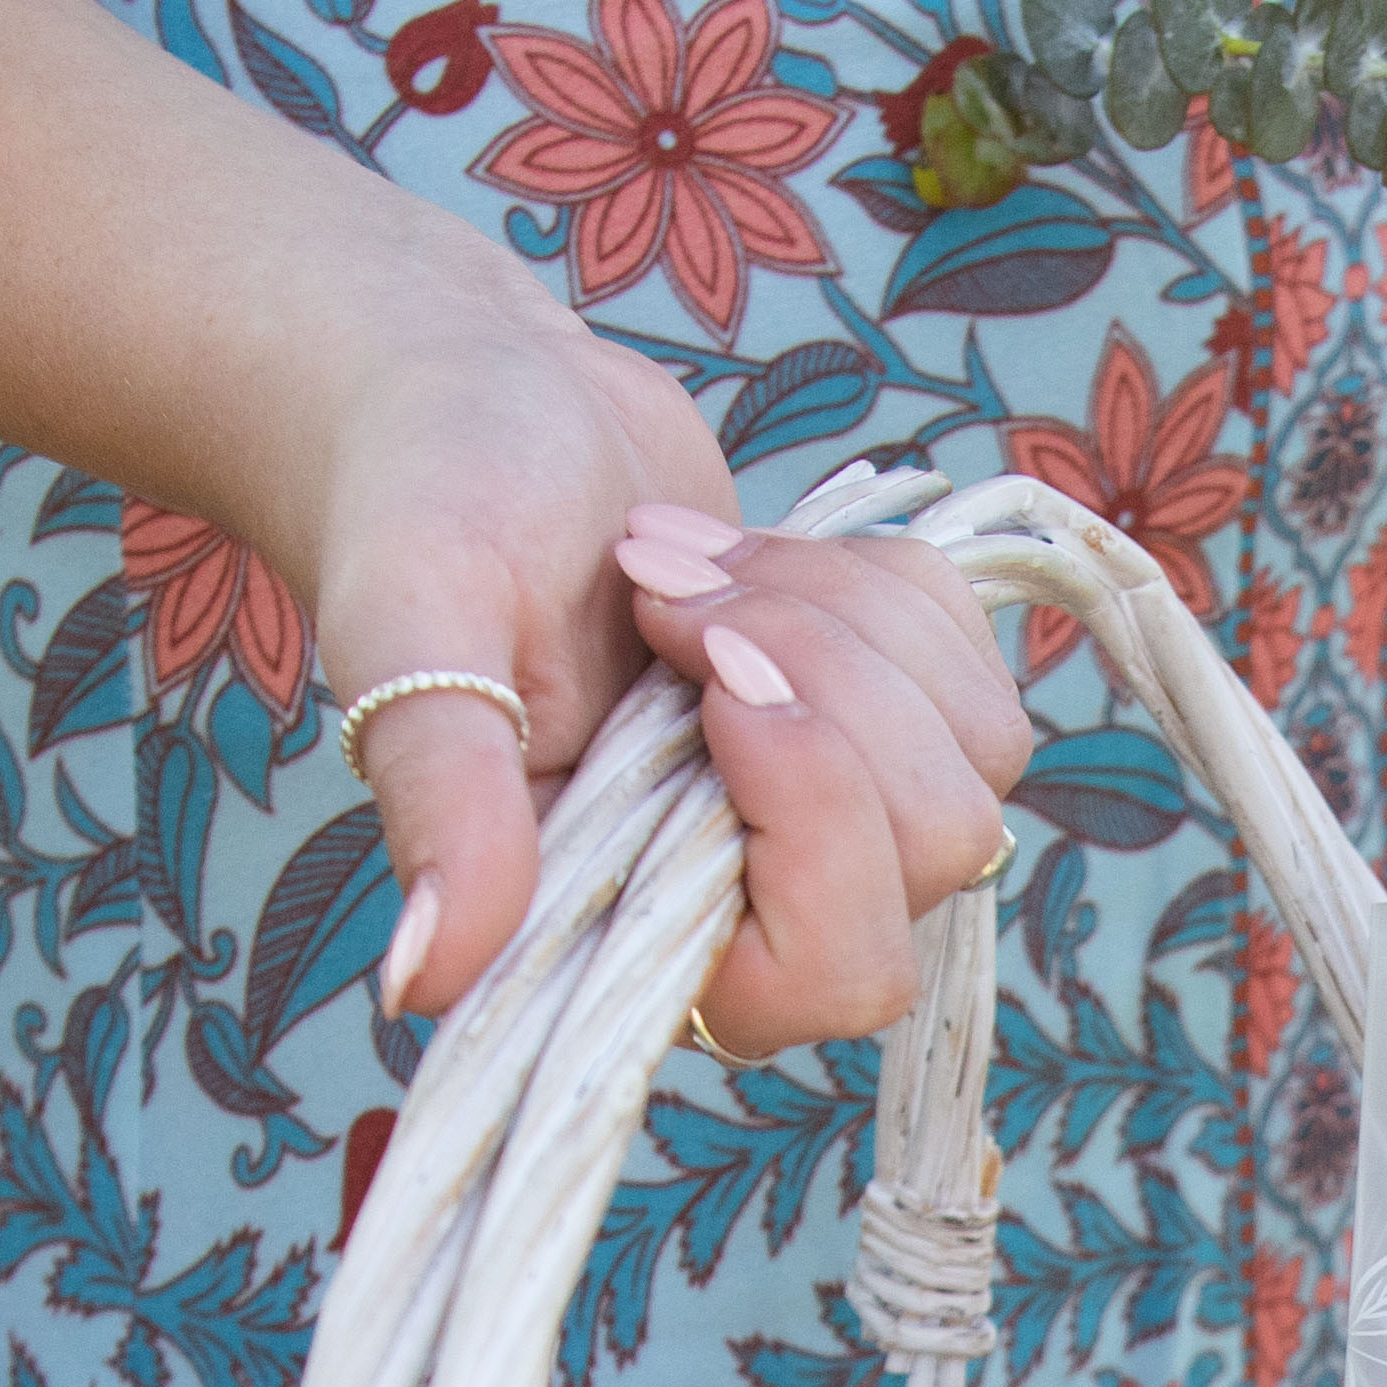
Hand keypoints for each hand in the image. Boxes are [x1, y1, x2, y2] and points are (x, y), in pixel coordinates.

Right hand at [296, 284, 1032, 1044]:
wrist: (484, 408)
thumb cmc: (423, 513)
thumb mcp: (408, 635)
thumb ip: (440, 801)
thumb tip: (428, 978)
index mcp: (633, 928)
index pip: (823, 975)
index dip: (818, 828)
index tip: (719, 677)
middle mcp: (751, 901)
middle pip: (933, 849)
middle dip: (832, 682)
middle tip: (676, 598)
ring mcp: (836, 819)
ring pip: (975, 758)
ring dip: (849, 622)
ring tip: (694, 565)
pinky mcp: (890, 723)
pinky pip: (978, 668)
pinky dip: (881, 583)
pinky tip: (751, 559)